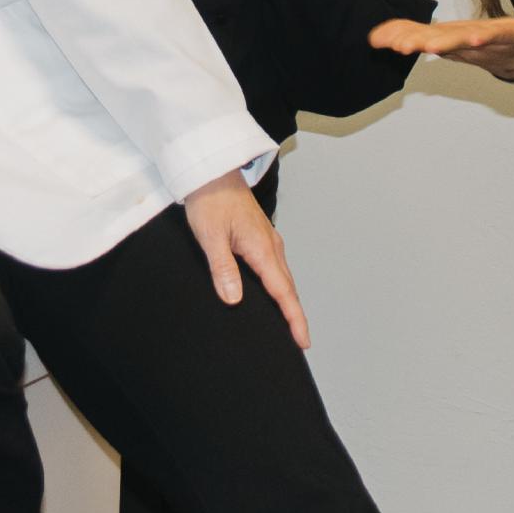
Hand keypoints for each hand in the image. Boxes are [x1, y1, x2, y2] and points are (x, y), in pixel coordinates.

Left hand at [184, 171, 309, 348]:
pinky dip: (279, 286)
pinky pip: (275, 267)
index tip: (303, 341)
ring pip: (283, 277)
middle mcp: (270, 245)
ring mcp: (267, 240)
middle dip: (295, 315)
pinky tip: (272, 293)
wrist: (212, 170)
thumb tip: (234, 299)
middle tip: (300, 342)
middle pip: (288, 287)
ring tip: (289, 324)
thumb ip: (223, 268)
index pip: (282, 292)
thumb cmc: (209, 199)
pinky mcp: (259, 236)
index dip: (293, 318)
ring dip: (288, 301)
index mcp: (261, 248)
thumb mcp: (210, 236)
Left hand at [368, 15, 513, 82]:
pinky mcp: (506, 35)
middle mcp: (461, 34)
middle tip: (398, 47)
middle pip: (435, 35)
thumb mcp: (450, 42)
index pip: (418, 34)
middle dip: (416, 39)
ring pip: (462, 37)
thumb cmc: (486, 42)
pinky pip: (492, 37)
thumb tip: (383, 39)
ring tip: (430, 46)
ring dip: (446, 41)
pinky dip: (483, 37)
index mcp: (447, 36)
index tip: (376, 39)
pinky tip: (476, 40)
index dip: (397, 35)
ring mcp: (484, 35)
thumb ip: (420, 37)